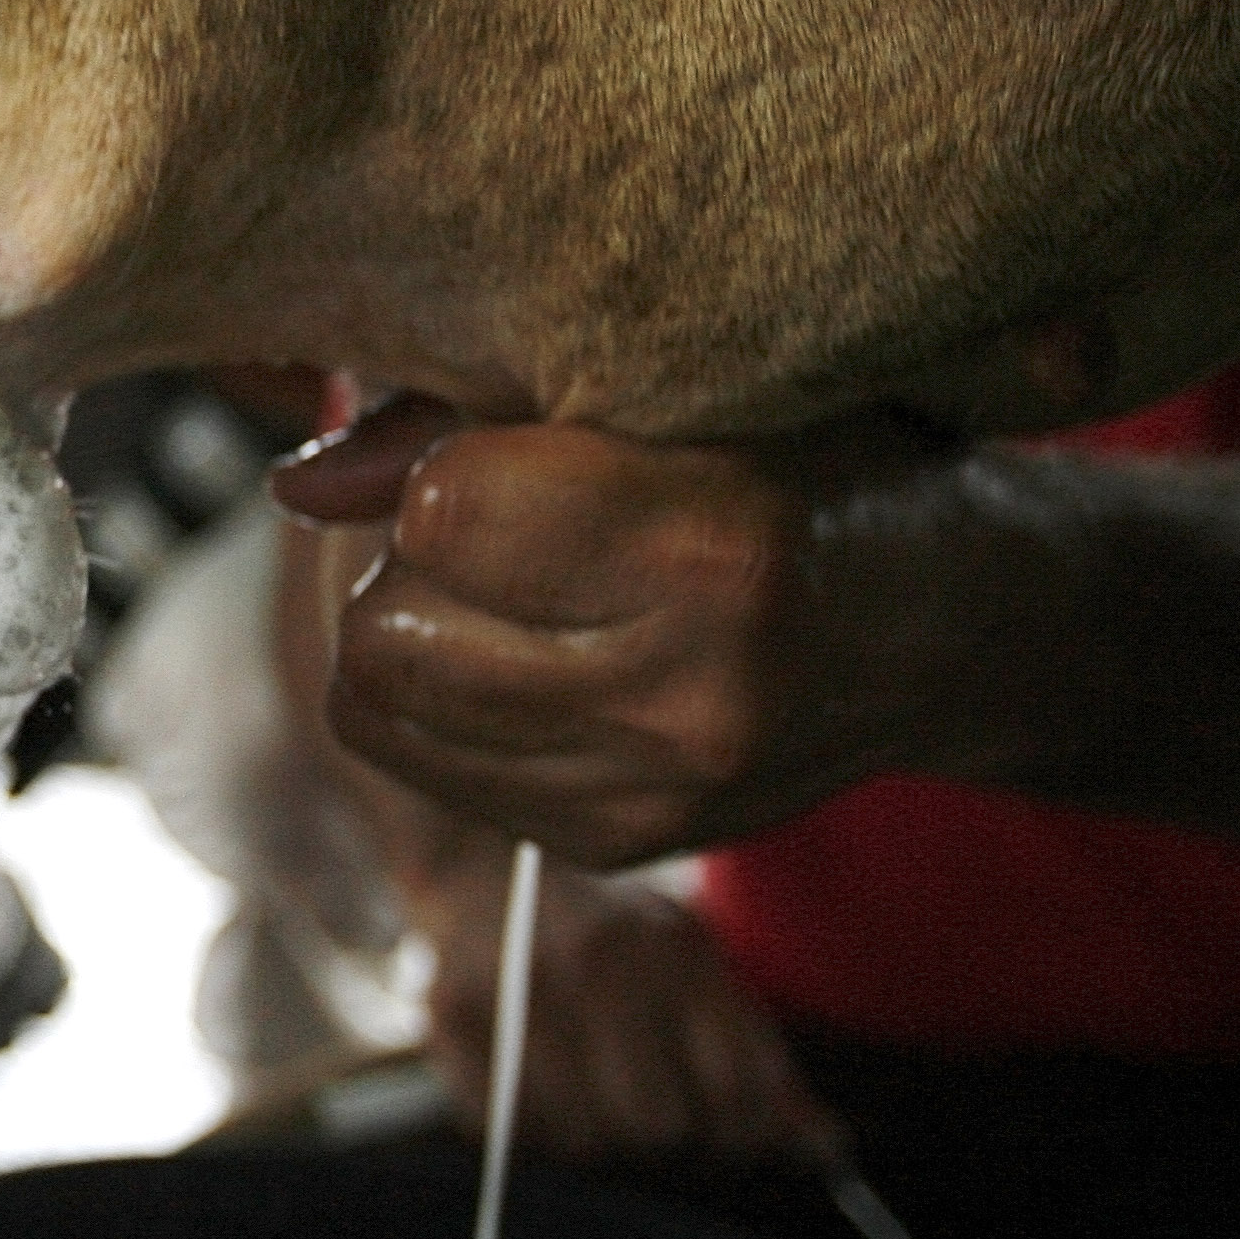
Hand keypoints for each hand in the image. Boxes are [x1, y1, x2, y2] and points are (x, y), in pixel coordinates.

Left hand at [267, 399, 1000, 869]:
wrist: (946, 626)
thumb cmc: (807, 470)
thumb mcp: (686, 391)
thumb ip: (465, 414)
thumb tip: (294, 480)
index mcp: (716, 552)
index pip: (442, 513)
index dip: (445, 468)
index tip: (505, 452)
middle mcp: (683, 698)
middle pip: (385, 628)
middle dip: (405, 563)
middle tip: (493, 529)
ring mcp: (646, 795)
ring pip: (377, 708)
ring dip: (405, 633)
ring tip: (505, 589)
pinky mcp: (609, 847)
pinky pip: (420, 766)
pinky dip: (438, 701)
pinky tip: (527, 654)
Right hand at [413, 860, 842, 1166]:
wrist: (485, 870)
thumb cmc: (610, 935)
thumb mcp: (696, 971)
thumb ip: (759, 1059)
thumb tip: (824, 1150)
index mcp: (673, 949)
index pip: (736, 1094)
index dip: (742, 1137)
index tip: (728, 1133)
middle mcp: (596, 966)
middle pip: (657, 1127)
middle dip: (668, 1144)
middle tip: (658, 1126)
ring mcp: (517, 992)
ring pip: (582, 1142)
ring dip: (599, 1146)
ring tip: (598, 1111)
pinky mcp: (449, 1018)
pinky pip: (507, 1131)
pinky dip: (532, 1136)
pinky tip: (543, 1101)